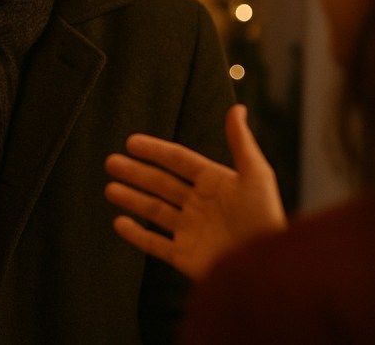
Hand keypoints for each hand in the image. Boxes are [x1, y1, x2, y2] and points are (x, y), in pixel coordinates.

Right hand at [104, 104, 286, 280]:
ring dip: (131, 199)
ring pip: (154, 211)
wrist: (265, 266)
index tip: (131, 142)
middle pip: (161, 184)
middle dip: (135, 173)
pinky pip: (155, 244)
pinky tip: (119, 223)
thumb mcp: (256, 175)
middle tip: (111, 162)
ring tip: (109, 189)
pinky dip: (136, 235)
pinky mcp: (185, 257)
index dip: (155, 150)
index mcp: (215, 183)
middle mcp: (200, 205)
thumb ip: (241, 142)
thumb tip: (237, 108)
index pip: (179, 161)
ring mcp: (190, 231)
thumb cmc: (265, 218)